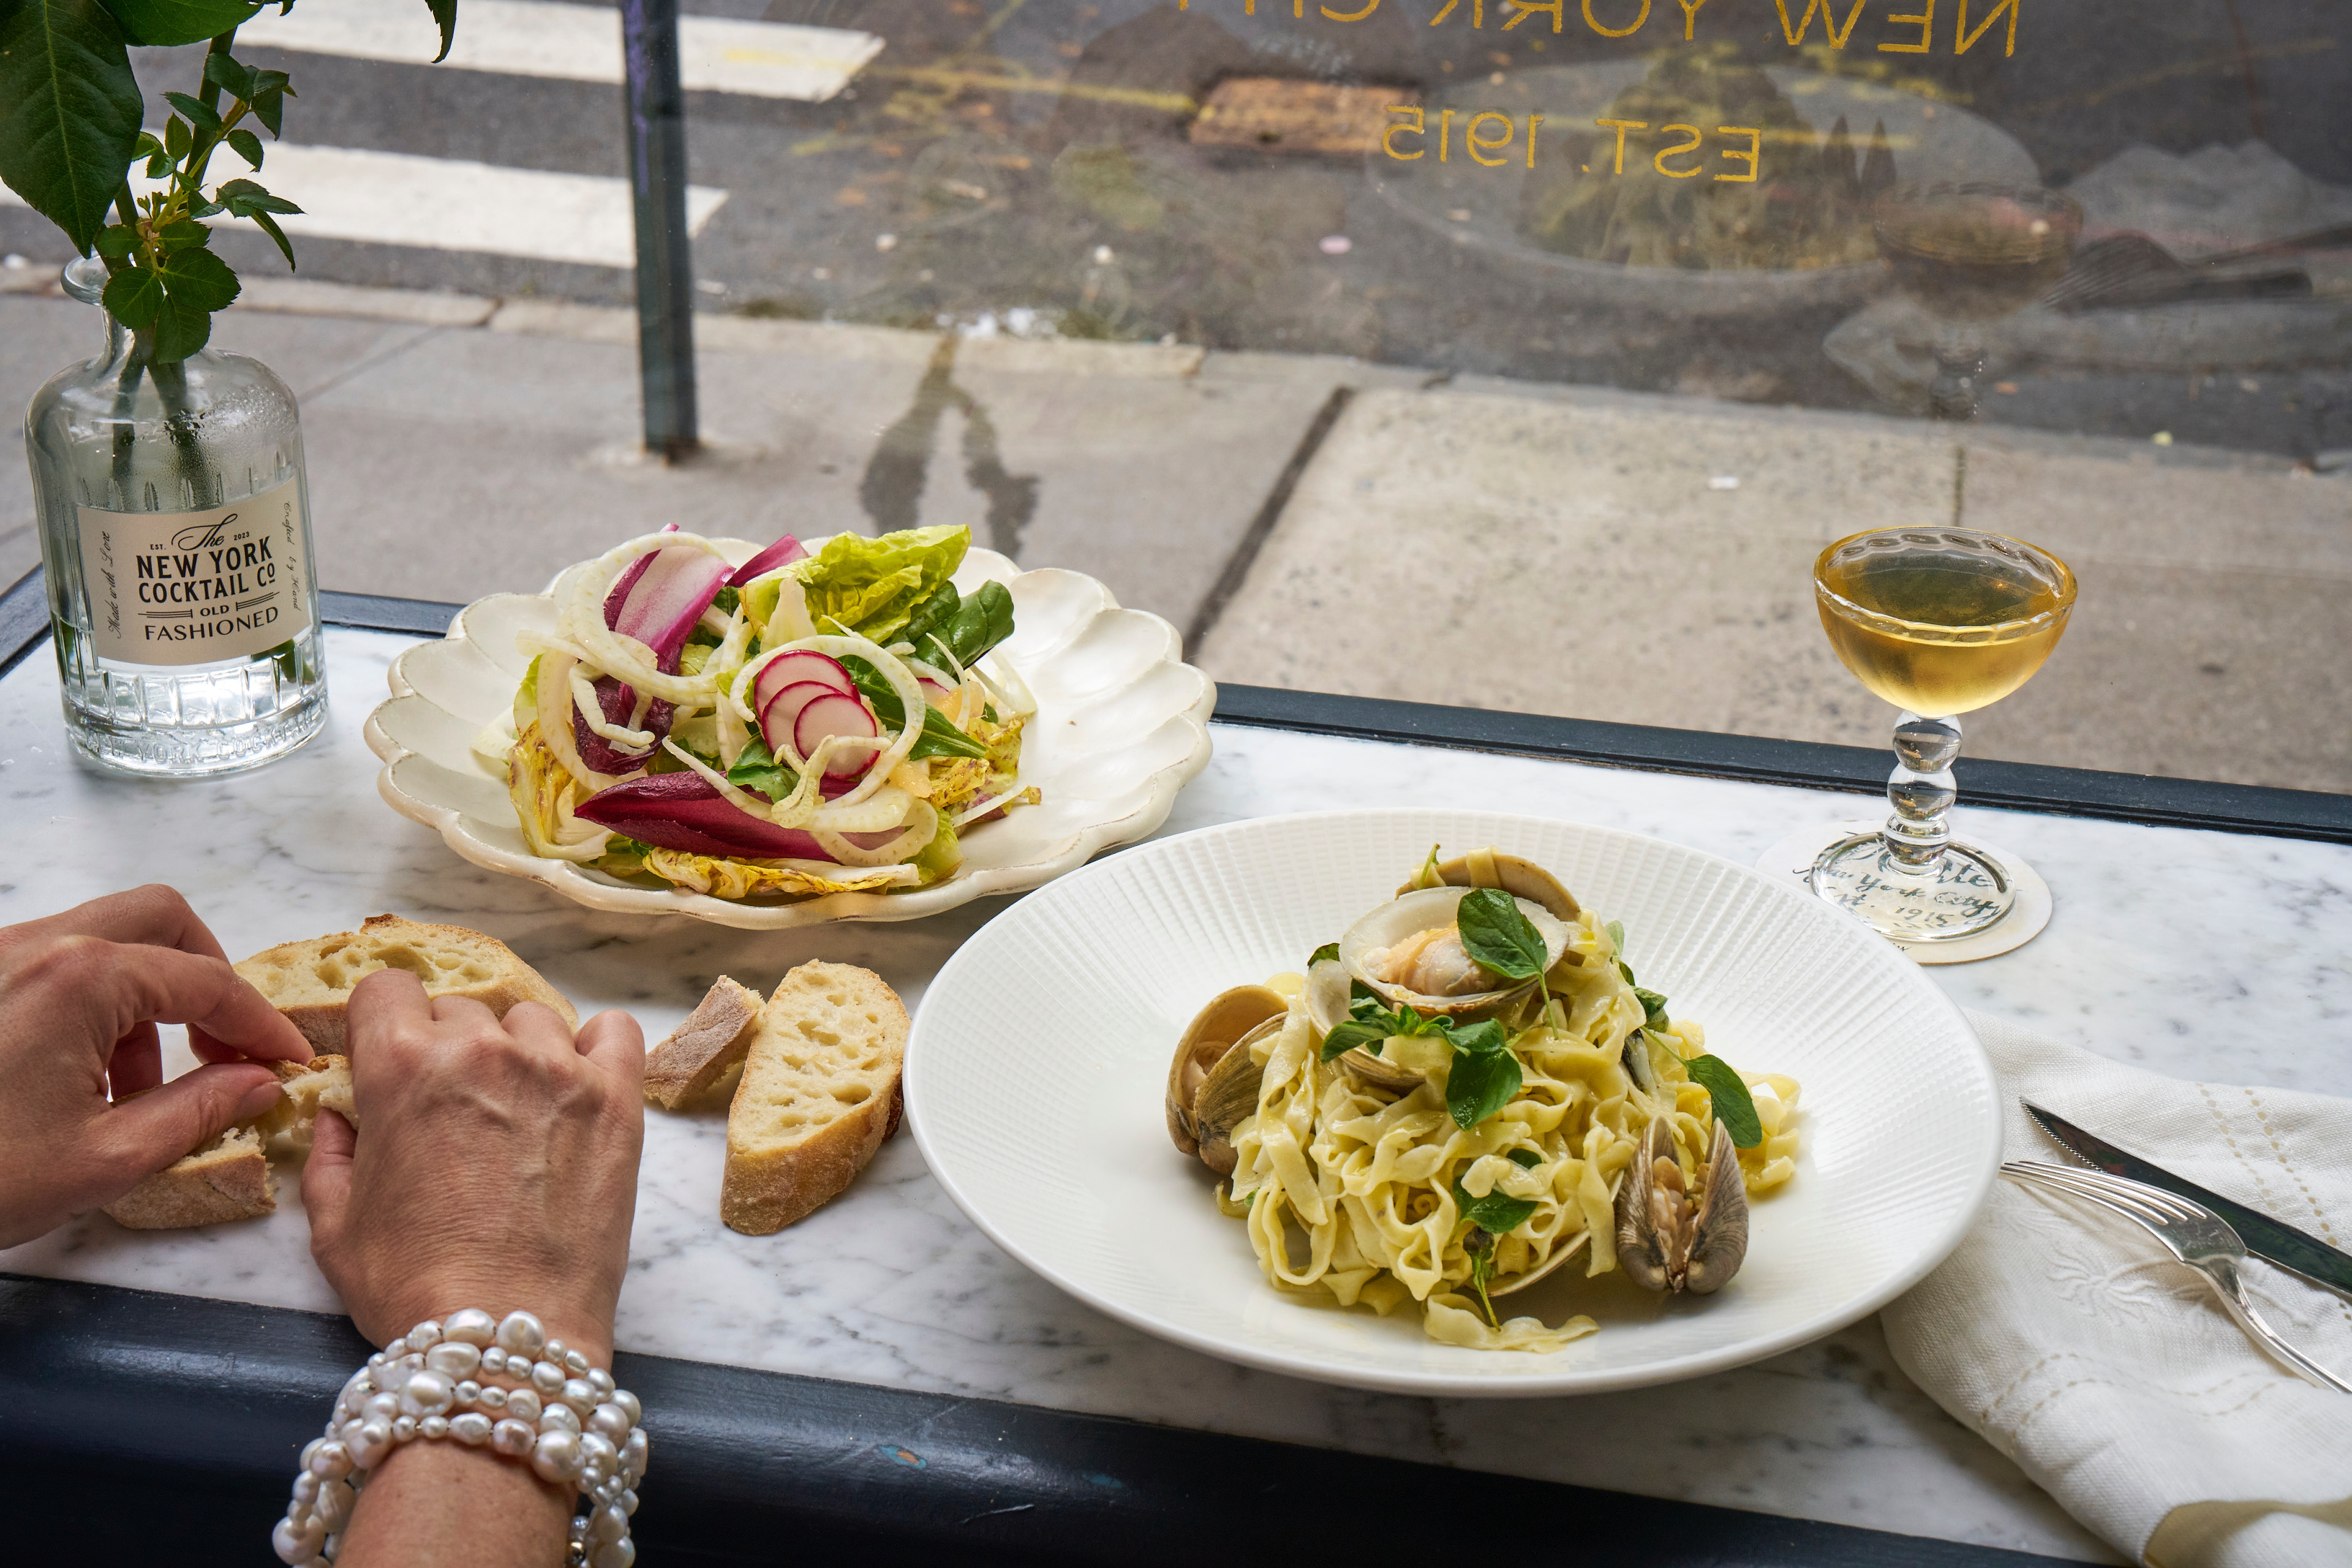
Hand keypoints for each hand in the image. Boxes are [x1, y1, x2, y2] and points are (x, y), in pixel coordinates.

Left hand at [0, 885, 311, 1248]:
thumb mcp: (106, 1158)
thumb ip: (200, 1110)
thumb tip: (259, 1082)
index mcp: (83, 978)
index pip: (209, 981)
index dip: (261, 1024)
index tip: (289, 1061)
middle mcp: (39, 944)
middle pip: (160, 919)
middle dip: (209, 978)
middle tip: (223, 1046)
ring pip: (107, 936)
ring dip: (149, 995)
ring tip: (141, 1085)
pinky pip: (57, 962)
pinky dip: (96, 1002)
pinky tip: (83, 1077)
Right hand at [303, 971, 643, 1362]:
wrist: (505, 1337)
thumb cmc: (413, 1289)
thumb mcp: (333, 1227)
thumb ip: (328, 1153)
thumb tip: (337, 1113)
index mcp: (402, 1066)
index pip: (387, 988)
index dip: (381, 1023)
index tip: (388, 1057)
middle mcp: (482, 1050)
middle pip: (459, 1010)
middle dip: (447, 1049)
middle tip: (451, 1111)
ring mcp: (557, 1069)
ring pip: (531, 1019)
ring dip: (517, 1051)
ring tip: (515, 1112)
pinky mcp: (616, 1099)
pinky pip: (615, 1030)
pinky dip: (596, 1047)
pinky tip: (578, 1086)